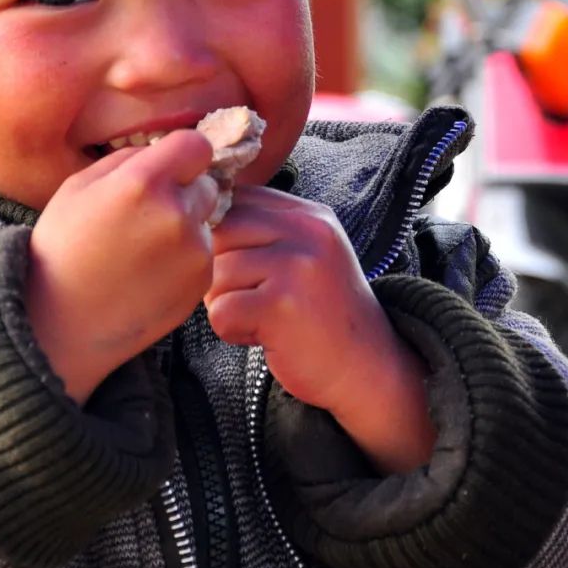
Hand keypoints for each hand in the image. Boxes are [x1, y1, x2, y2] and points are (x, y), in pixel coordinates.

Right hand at [26, 130, 218, 404]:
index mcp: (143, 182)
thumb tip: (161, 152)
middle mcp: (176, 213)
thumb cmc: (62, 248)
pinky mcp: (200, 281)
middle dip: (184, 191)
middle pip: (206, 183)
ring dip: (185, 226)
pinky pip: (203, 253)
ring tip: (142, 250)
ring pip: (205, 220)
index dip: (182, 154)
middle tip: (147, 214)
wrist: (60, 321)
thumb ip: (128, 160)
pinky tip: (150, 273)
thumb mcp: (78, 186)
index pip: (197, 145)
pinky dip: (184, 258)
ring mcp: (193, 250)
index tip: (168, 167)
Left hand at [205, 187, 435, 473]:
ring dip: (226, 304)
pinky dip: (232, 331)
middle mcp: (305, 232)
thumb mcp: (307, 255)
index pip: (236, 199)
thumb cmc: (323, 314)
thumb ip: (265, 230)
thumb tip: (199, 214)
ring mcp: (296, 267)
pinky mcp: (282, 306)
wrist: (369, 368)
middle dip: (219, 270)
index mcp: (308, 215)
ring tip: (262, 318)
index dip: (221, 233)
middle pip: (220, 232)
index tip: (237, 264)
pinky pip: (221, 311)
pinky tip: (263, 336)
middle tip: (248, 297)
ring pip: (215, 274)